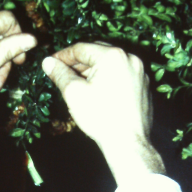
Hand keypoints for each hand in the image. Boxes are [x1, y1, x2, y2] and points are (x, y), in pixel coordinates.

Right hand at [42, 43, 164, 180]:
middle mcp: (130, 58)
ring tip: (79, 84)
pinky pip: (122, 74)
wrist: (128, 142)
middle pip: (97, 53)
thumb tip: (47, 62)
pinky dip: (108, 78)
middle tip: (63, 73)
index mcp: (112, 56)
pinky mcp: (143, 85)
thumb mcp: (73, 93)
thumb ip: (59, 73)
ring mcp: (140, 72)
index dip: (62, 55)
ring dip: (94, 70)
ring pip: (111, 64)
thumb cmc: (99, 117)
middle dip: (78, 62)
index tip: (51, 63)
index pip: (81, 48)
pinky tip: (98, 92)